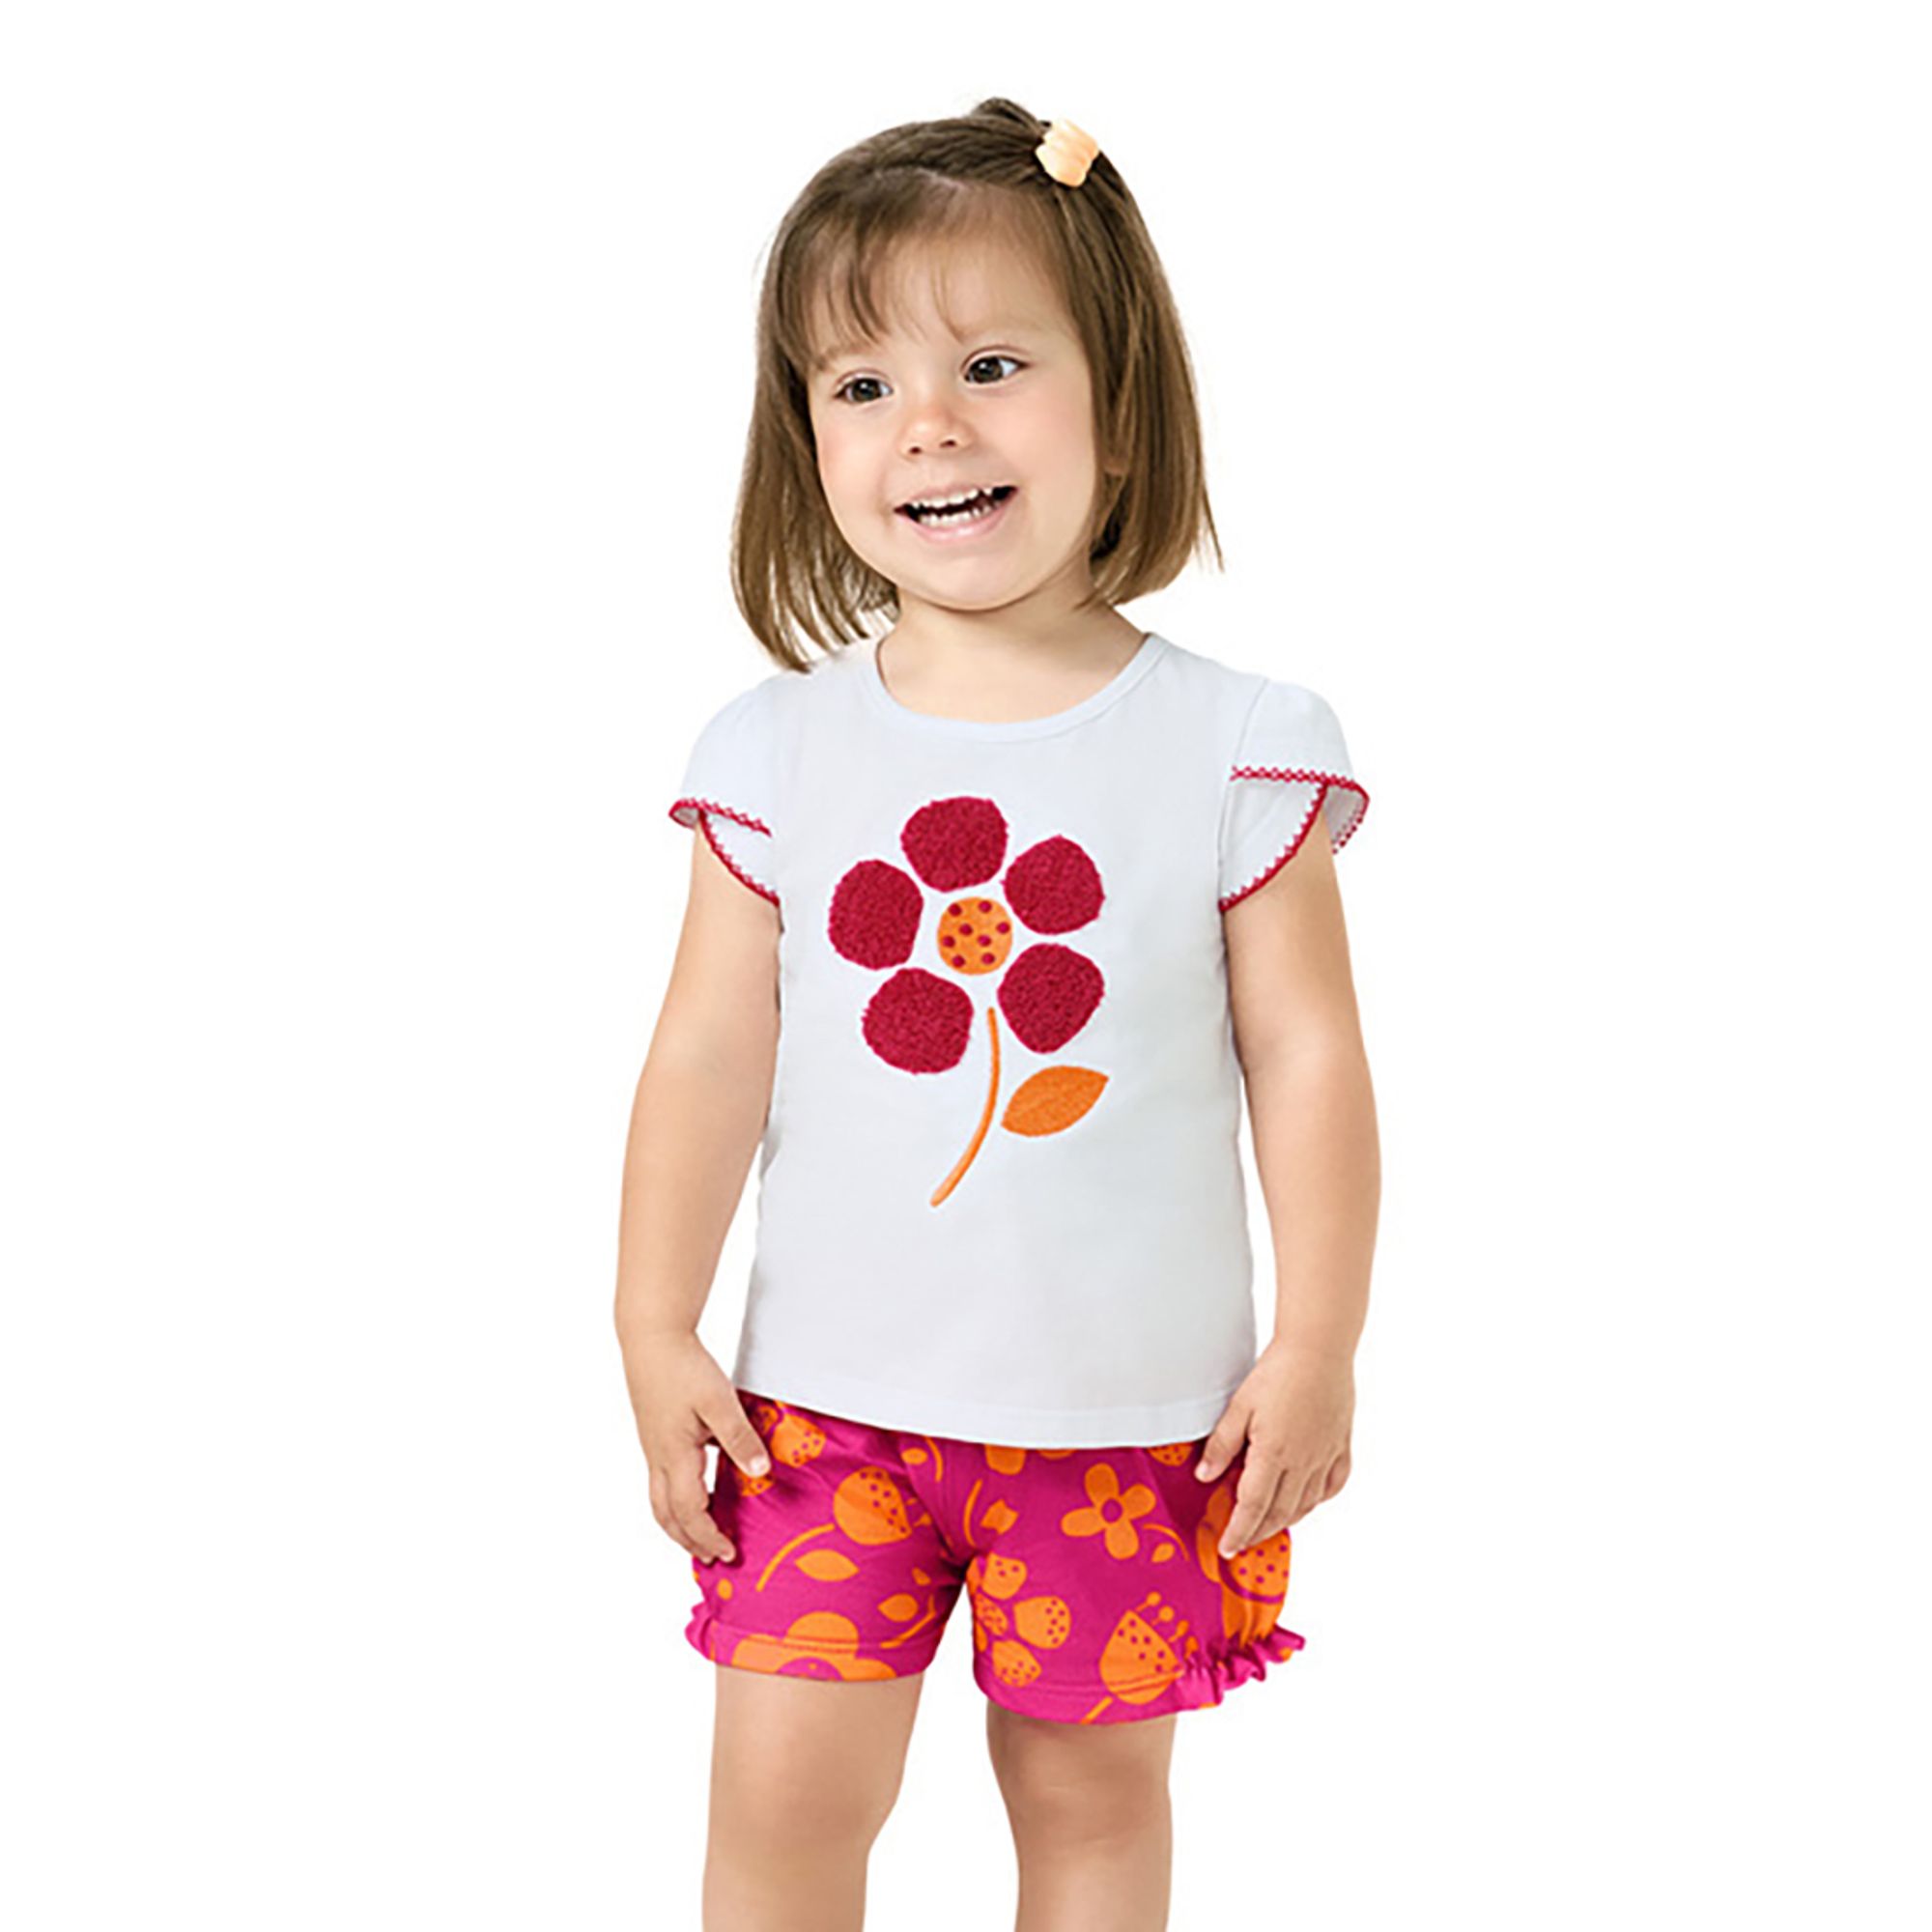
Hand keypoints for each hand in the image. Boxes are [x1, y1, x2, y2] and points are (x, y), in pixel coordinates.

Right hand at [623, 1330, 770, 1565]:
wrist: (651, 1338)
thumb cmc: (683, 1366)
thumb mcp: (719, 1400)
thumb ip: (738, 1437)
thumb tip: (759, 1471)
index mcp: (675, 1456)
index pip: (689, 1513)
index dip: (709, 1538)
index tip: (729, 1553)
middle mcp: (658, 1458)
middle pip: (667, 1516)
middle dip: (690, 1542)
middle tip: (715, 1557)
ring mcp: (653, 1448)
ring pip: (660, 1500)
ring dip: (680, 1524)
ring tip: (703, 1535)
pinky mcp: (655, 1435)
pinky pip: (662, 1481)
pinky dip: (678, 1500)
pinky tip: (700, 1490)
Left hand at [1194, 1337, 1354, 1556]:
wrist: (1319, 1349)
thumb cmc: (1277, 1373)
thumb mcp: (1239, 1407)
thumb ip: (1222, 1445)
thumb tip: (1205, 1476)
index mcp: (1273, 1456)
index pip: (1253, 1507)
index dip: (1239, 1531)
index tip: (1228, 1548)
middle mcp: (1302, 1463)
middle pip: (1279, 1512)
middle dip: (1259, 1532)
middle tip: (1244, 1542)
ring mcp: (1325, 1457)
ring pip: (1306, 1504)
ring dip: (1286, 1520)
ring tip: (1269, 1527)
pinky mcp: (1341, 1446)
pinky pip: (1332, 1486)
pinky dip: (1317, 1501)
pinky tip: (1307, 1501)